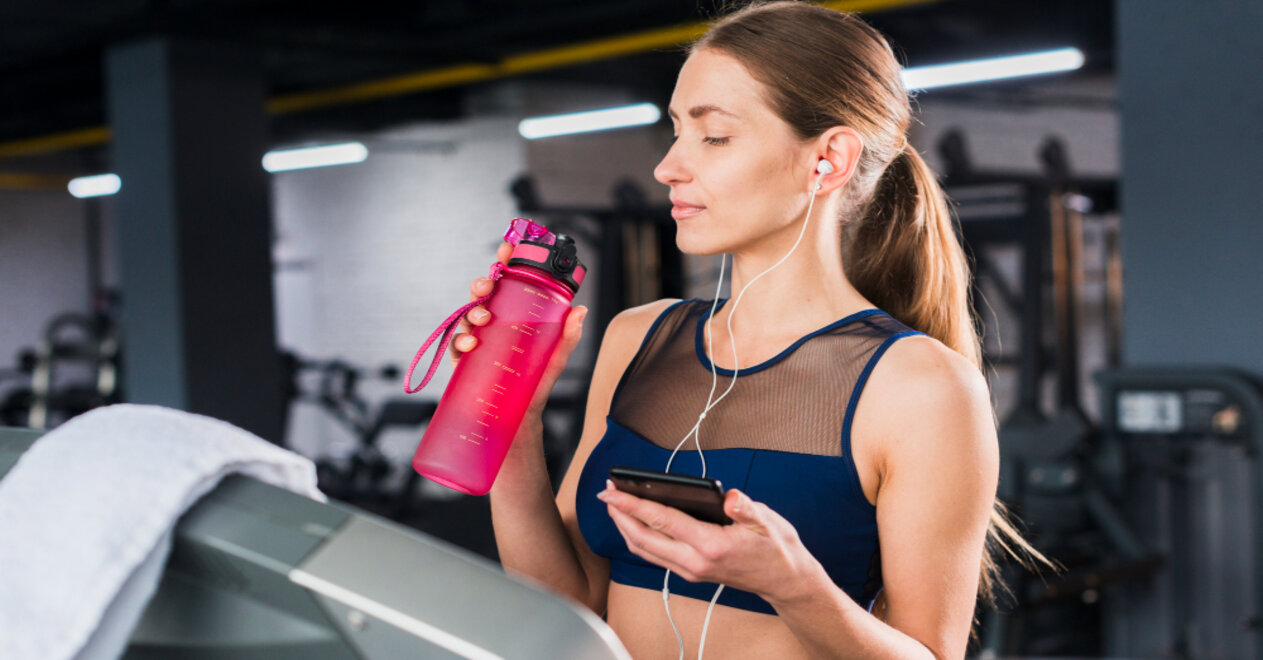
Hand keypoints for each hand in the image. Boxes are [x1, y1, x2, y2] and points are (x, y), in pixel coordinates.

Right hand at [450, 242, 587, 416]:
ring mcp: (477, 340)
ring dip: (472, 311)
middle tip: (489, 285)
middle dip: (482, 283)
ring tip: (483, 319)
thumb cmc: (536, 384)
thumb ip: (568, 336)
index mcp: (513, 316)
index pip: (507, 284)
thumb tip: (581, 310)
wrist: (519, 419)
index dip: (505, 263)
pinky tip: (470, 344)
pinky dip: (460, 340)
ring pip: (467, 314)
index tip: (507, 249)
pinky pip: (456, 344)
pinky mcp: (464, 361)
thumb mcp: (555, 358)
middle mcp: (493, 324)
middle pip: (483, 294)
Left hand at [596, 482, 826, 604]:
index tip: (613, 490)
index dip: (633, 504)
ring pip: (644, 550)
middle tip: (606, 491)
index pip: (662, 521)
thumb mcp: (767, 522)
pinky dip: (638, 537)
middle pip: (643, 539)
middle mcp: (695, 562)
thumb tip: (730, 496)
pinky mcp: (691, 572)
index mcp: (711, 545)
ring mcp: (690, 570)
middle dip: (620, 514)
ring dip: (625, 526)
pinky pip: (654, 555)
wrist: (785, 581)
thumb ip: (746, 508)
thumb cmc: (777, 549)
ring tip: (615, 503)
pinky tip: (635, 521)